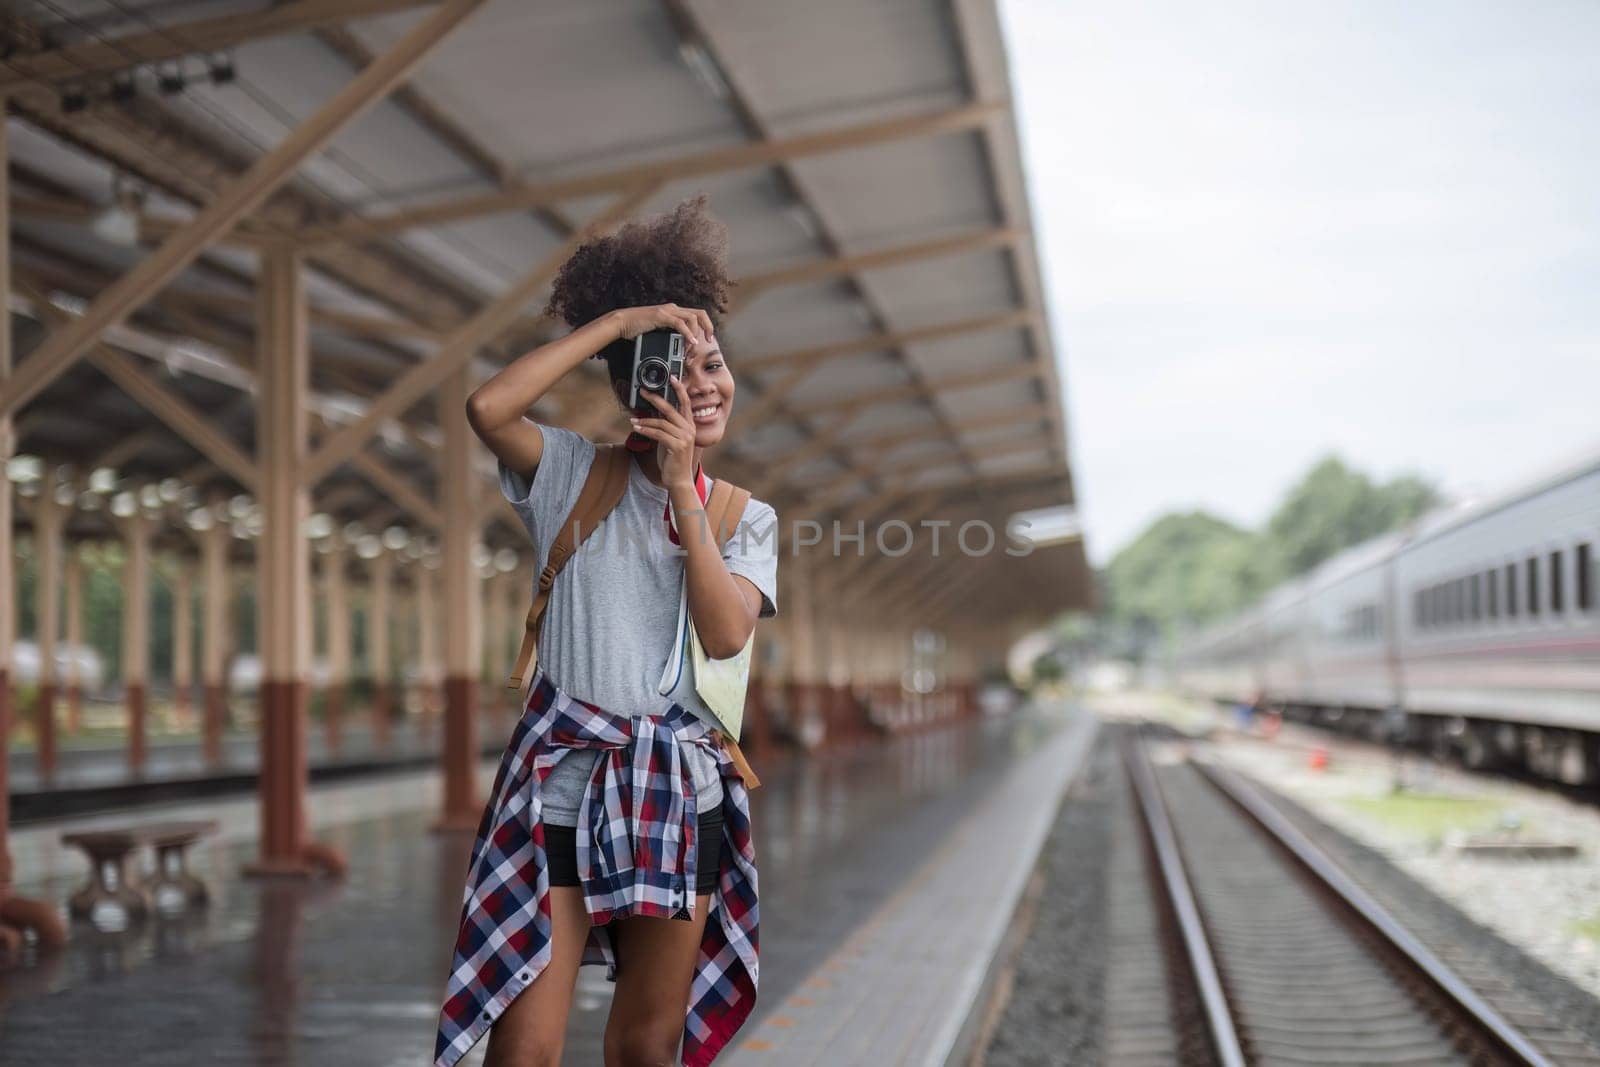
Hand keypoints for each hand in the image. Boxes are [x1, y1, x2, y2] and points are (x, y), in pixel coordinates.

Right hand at [609, 303, 713, 346]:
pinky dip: (687, 333)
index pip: (697, 314)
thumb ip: (669, 335)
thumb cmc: (638, 327)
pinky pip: (680, 323)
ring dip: (696, 333)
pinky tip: (690, 342)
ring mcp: (668, 311)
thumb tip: (680, 346)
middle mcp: (674, 309)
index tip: (707, 339)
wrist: (622, 322)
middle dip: (708, 327)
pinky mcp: (661, 316)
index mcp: (674, 311)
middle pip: (700, 313)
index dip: (706, 325)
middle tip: (709, 340)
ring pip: (692, 318)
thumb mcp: (658, 331)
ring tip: (693, 345)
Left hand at [629, 374, 696, 488]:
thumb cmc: (673, 460)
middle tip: (643, 391)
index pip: (686, 403)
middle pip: (671, 409)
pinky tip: (636, 427)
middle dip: (655, 398)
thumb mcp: (670, 439)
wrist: (679, 480)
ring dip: (645, 420)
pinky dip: (645, 429)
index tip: (672, 378)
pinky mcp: (677, 446)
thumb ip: (666, 426)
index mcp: (690, 426)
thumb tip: (652, 412)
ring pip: (661, 422)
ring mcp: (685, 438)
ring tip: (633, 420)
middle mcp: (689, 430)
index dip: (680, 389)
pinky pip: (658, 433)